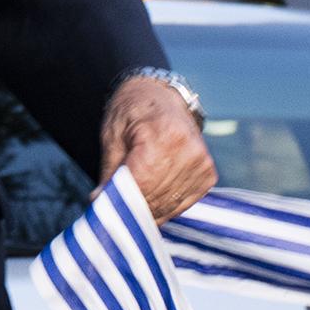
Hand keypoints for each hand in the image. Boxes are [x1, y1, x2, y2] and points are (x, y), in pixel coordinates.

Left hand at [100, 76, 214, 220]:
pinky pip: (184, 203)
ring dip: (148, 211)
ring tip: (129, 207)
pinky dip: (165, 207)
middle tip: (111, 212)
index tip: (103, 208)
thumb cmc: (132, 113)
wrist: (159, 97)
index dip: (121, 200)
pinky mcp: (208, 175)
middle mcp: (189, 150)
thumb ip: (109, 172)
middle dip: (132, 209)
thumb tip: (100, 203)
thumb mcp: (112, 136)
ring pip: (170, 204)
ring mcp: (202, 164)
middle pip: (157, 196)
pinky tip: (150, 201)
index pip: (143, 182)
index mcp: (164, 135)